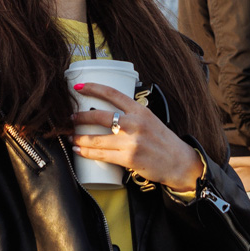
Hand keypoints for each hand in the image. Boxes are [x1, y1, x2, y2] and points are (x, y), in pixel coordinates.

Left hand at [70, 82, 203, 191]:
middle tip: (71, 117)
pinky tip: (79, 150)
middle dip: (81, 116)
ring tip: (71, 137)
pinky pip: (102, 155)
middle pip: (100, 116)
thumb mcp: (150, 120)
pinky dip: (87, 152)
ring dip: (79, 137)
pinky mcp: (129, 159)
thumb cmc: (163, 141)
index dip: (93, 88)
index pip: (112, 93)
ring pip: (97, 138)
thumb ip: (131, 115)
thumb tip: (107, 113)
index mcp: (140, 110)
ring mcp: (132, 142)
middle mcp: (135, 123)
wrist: (179, 162)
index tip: (78, 87)